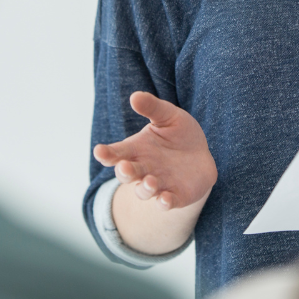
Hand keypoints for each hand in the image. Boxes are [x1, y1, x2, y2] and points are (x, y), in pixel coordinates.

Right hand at [93, 91, 217, 210]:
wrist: (200, 156)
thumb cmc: (179, 134)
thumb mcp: (168, 116)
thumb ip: (153, 107)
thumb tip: (135, 96)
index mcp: (137, 149)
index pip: (117, 152)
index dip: (107, 153)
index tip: (99, 151)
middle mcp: (143, 169)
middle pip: (127, 174)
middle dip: (124, 172)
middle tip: (124, 167)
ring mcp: (158, 184)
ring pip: (144, 191)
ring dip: (145, 188)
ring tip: (150, 181)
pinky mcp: (174, 196)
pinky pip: (166, 202)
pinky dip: (164, 203)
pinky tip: (165, 199)